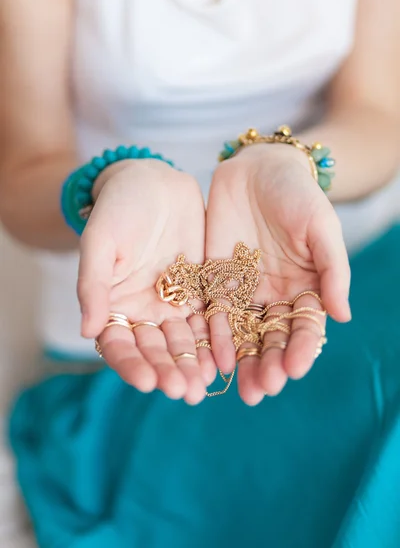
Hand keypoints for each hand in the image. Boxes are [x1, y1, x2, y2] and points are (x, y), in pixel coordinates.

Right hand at [78, 159, 215, 404]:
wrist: (153, 183)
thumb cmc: (118, 209)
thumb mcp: (100, 242)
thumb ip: (93, 285)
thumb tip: (86, 330)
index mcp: (113, 305)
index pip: (120, 344)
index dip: (132, 364)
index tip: (148, 381)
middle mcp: (143, 311)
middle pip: (155, 350)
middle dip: (169, 371)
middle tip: (185, 392)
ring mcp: (173, 303)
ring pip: (184, 341)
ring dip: (193, 364)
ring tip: (205, 385)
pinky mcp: (200, 291)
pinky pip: (209, 319)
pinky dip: (215, 339)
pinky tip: (225, 358)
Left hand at [206, 144, 350, 404]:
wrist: (258, 170)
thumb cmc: (297, 196)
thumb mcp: (321, 228)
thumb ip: (332, 270)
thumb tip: (343, 316)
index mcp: (305, 287)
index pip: (305, 327)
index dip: (302, 348)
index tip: (296, 368)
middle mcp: (274, 296)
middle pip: (272, 339)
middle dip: (269, 364)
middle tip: (264, 389)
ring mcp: (244, 291)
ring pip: (244, 334)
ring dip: (242, 361)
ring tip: (242, 387)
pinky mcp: (215, 280)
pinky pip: (215, 313)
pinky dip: (215, 336)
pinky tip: (214, 357)